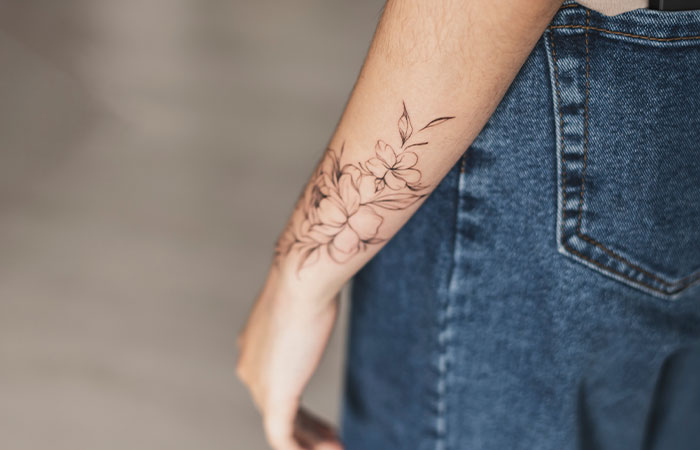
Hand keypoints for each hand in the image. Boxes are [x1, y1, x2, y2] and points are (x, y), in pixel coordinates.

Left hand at [237, 270, 343, 449]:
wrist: (302, 281)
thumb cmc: (308, 282)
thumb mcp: (305, 301)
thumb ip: (306, 312)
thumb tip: (322, 297)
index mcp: (253, 346)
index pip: (273, 382)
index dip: (296, 401)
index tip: (320, 412)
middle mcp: (249, 368)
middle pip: (276, 408)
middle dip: (306, 427)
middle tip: (331, 437)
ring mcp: (258, 385)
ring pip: (281, 428)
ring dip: (310, 442)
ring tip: (335, 448)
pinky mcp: (274, 398)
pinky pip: (284, 439)